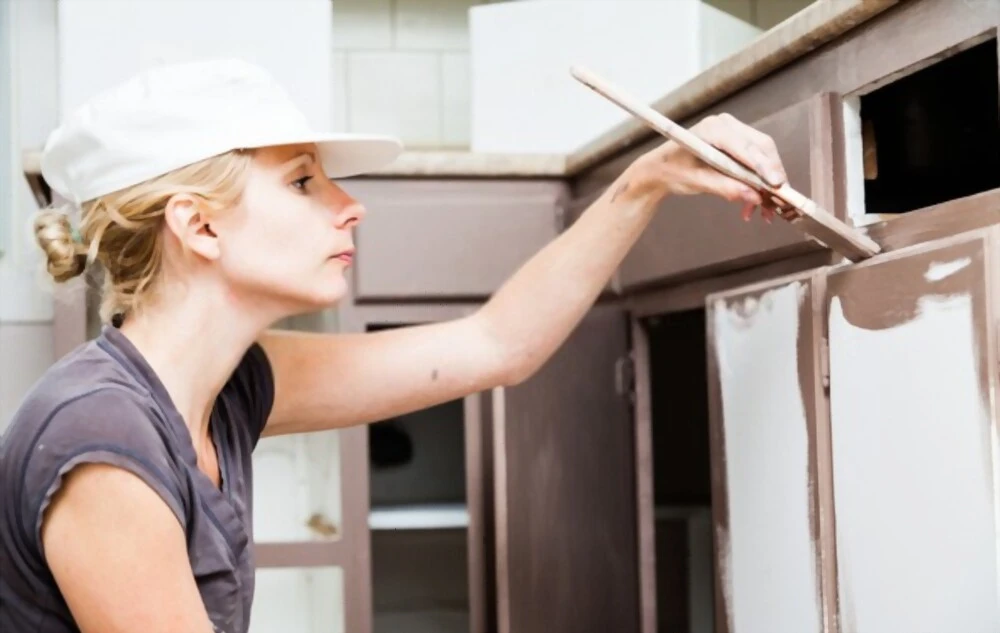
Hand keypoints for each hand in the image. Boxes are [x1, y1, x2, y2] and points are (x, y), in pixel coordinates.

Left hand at [627, 112, 787, 222]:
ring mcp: (734, 132)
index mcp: (714, 129)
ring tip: (766, 211)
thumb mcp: (697, 182)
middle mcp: (727, 125)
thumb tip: (755, 198)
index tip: (777, 185)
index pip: (747, 147)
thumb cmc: (673, 171)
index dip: (764, 166)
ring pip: (763, 155)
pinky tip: (753, 204)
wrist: (661, 168)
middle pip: (762, 148)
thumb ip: (726, 188)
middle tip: (778, 202)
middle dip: (772, 176)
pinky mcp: (737, 143)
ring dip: (767, 183)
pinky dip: (759, 182)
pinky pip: (757, 160)